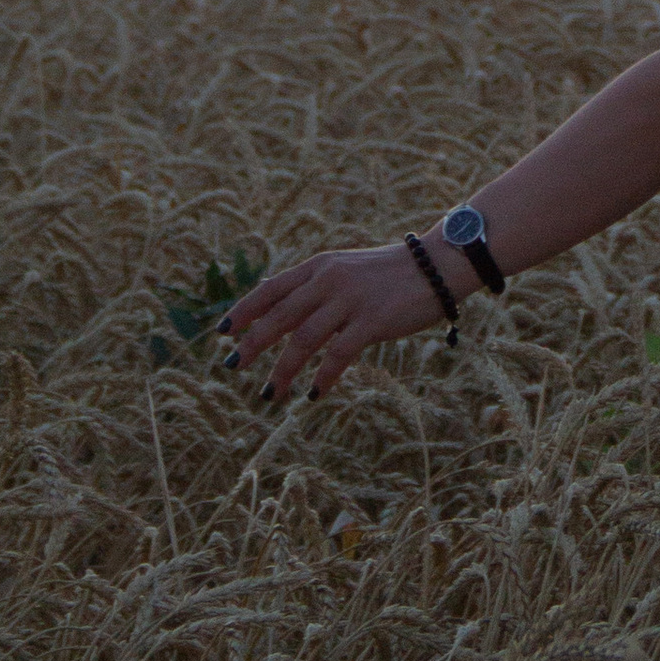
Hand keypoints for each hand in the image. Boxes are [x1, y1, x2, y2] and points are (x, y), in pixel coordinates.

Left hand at [218, 241, 451, 401]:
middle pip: (278, 317)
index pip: (270, 289)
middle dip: (252, 344)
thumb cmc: (391, 272)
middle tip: (233, 367)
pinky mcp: (372, 322)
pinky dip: (322, 378)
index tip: (221, 332)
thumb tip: (279, 307)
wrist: (438, 265)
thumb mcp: (346, 270)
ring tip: (268, 394)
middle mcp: (328, 281)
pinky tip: (314, 395)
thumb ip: (315, 287)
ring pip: (302, 340)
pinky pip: (338, 355)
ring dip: (282, 370)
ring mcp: (350, 301)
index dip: (243, 310)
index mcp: (319, 267)